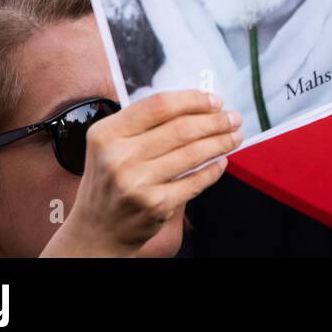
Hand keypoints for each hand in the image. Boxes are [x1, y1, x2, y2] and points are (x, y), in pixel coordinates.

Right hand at [42, 90, 241, 256]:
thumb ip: (145, 124)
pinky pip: (195, 182)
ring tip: (235, 136)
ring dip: (221, 142)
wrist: (96, 231)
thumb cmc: (111, 179)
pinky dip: (213, 170)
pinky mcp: (154, 205)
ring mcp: (136, 183)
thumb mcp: (111, 145)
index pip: (159, 105)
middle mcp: (118, 157)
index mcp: (106, 133)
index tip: (215, 100)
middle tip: (233, 118)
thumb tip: (199, 105)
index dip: (193, 100)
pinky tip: (221, 162)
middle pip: (181, 129)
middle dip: (215, 121)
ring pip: (193, 154)